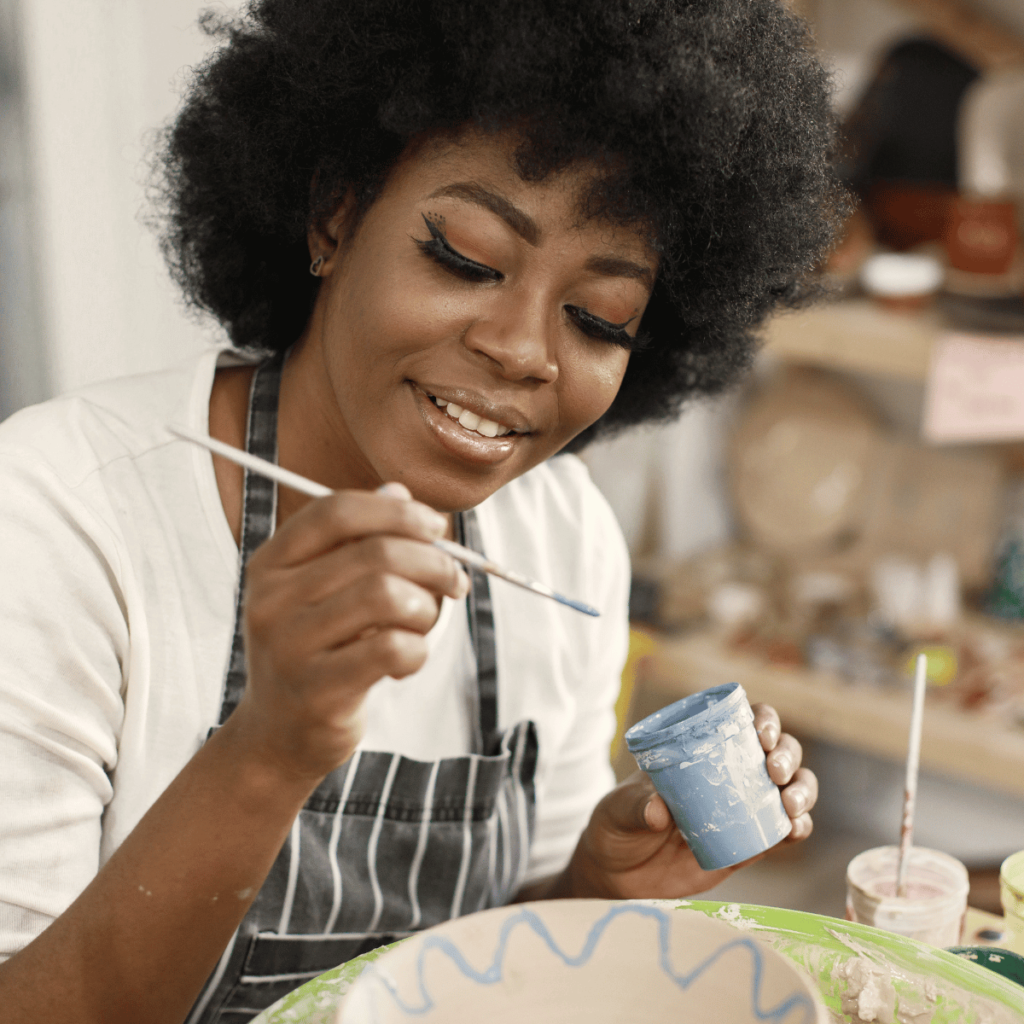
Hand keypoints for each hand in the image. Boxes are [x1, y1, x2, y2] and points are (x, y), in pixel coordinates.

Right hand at [231, 483, 469, 780]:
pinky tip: (408, 660)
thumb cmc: (316, 650)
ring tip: (424, 623)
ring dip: (426, 607)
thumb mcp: (323, 591)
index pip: (336, 511)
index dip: (397, 511)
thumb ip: (359, 540)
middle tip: (454, 582)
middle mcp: (271, 600)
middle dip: (432, 563)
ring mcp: (288, 647)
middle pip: (374, 552)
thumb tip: (399, 490)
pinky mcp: (316, 691)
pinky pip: (392, 649)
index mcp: (271, 564)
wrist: (278, 735)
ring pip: (387, 595)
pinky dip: (417, 650)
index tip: (436, 528)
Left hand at [565, 703, 816, 899]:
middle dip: (787, 755)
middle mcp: (729, 772)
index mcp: (700, 749)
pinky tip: (796, 829)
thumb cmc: (615, 827)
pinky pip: (784, 832)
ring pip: (790, 788)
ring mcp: (743, 808)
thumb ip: (636, 808)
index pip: (740, 722)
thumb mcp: (618, 810)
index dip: (763, 719)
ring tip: (790, 804)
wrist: (617, 877)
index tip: (761, 733)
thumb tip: (660, 812)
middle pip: (777, 751)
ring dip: (802, 790)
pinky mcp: (749, 845)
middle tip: (773, 771)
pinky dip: (798, 828)